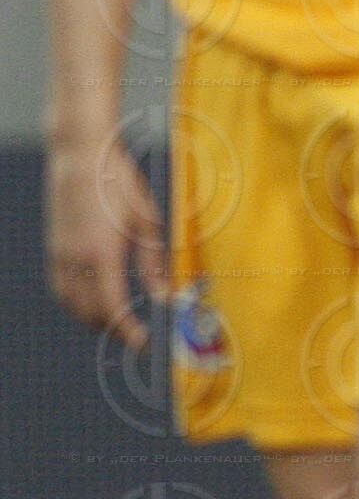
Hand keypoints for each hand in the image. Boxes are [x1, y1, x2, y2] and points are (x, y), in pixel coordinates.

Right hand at [46, 134, 168, 348]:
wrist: (81, 155)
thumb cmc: (118, 183)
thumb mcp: (147, 221)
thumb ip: (153, 263)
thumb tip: (163, 296)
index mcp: (103, 254)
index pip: (113, 307)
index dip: (127, 331)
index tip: (142, 342)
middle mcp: (77, 259)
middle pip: (91, 311)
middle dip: (113, 328)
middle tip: (135, 334)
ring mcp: (61, 254)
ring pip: (72, 303)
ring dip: (92, 318)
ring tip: (115, 321)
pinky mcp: (55, 247)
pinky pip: (61, 287)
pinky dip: (76, 302)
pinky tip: (92, 300)